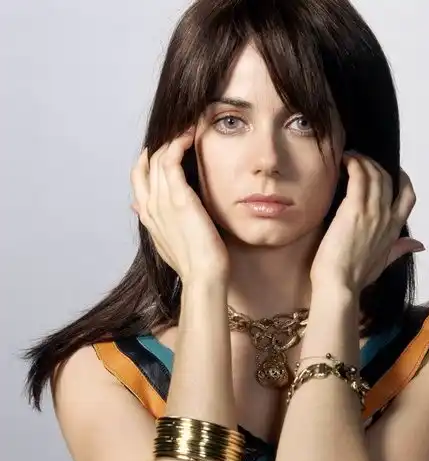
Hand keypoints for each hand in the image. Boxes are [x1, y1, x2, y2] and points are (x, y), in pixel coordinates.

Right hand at [130, 128, 228, 281]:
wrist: (202, 276)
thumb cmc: (193, 264)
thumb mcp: (167, 242)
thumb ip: (155, 223)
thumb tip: (137, 209)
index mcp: (148, 217)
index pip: (138, 179)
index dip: (146, 161)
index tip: (161, 149)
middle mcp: (149, 206)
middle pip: (146, 164)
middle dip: (160, 145)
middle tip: (178, 132)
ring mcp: (161, 201)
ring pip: (158, 158)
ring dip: (172, 139)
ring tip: (187, 128)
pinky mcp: (177, 197)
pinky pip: (171, 160)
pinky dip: (178, 143)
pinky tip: (190, 135)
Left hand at [309, 152, 423, 293]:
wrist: (340, 284)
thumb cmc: (357, 277)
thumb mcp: (384, 263)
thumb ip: (400, 249)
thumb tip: (419, 244)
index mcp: (395, 230)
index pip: (408, 197)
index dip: (401, 179)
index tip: (390, 171)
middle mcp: (387, 217)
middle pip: (388, 180)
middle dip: (375, 165)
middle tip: (359, 161)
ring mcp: (372, 211)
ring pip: (374, 174)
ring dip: (362, 161)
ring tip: (350, 158)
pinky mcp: (354, 208)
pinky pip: (359, 176)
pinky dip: (353, 164)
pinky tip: (344, 160)